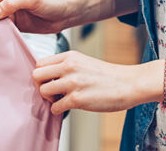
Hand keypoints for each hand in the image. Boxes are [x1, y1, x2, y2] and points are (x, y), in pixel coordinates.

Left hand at [33, 51, 150, 114]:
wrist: (129, 83)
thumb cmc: (108, 75)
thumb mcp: (84, 62)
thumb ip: (66, 65)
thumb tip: (48, 76)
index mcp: (70, 56)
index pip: (40, 63)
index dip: (42, 74)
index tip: (48, 81)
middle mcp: (69, 66)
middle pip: (36, 75)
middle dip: (41, 85)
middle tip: (52, 91)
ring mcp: (72, 83)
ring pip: (43, 91)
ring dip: (49, 99)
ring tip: (61, 99)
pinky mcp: (77, 99)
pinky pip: (55, 107)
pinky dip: (58, 110)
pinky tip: (68, 107)